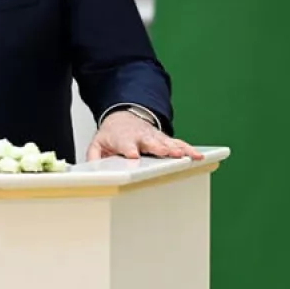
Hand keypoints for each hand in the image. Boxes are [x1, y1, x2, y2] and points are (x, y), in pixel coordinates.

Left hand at [85, 111, 203, 161]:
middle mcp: (141, 137)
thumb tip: (92, 170)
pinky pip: (178, 144)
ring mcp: (154, 138)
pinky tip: (197, 156)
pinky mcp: (164, 140)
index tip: (133, 155)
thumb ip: (94, 156)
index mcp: (124, 139)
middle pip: (151, 143)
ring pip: (168, 143)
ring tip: (187, 156)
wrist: (123, 118)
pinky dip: (188, 150)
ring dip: (178, 149)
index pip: (126, 145)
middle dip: (159, 148)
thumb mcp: (98, 143)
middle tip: (167, 153)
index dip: (130, 150)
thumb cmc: (113, 134)